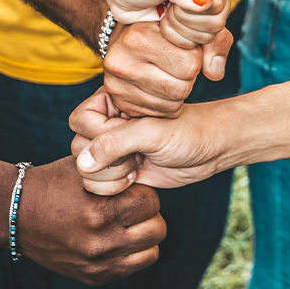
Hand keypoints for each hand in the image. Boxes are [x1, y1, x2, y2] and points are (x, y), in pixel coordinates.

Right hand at [15, 156, 166, 284]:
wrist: (17, 215)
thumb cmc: (53, 184)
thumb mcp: (86, 168)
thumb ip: (117, 169)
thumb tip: (148, 166)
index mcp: (100, 211)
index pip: (151, 201)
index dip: (144, 191)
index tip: (132, 188)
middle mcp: (102, 242)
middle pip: (156, 228)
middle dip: (148, 213)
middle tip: (132, 206)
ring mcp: (99, 264)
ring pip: (151, 251)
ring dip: (144, 235)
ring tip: (127, 223)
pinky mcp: (95, 277)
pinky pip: (133, 266)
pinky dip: (130, 252)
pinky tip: (115, 238)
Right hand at [69, 91, 226, 193]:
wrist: (212, 148)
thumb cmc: (189, 131)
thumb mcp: (153, 133)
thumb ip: (115, 143)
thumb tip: (82, 163)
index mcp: (112, 101)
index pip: (81, 121)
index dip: (101, 135)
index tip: (133, 136)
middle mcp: (107, 123)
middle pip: (78, 147)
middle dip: (107, 159)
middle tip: (137, 154)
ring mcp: (112, 148)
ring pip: (85, 168)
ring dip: (110, 175)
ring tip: (137, 165)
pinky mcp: (118, 169)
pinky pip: (96, 184)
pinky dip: (112, 187)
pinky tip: (135, 178)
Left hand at [97, 0, 225, 36]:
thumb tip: (206, 1)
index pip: (216, 7)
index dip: (191, 10)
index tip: (170, 1)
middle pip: (214, 26)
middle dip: (184, 21)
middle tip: (166, 7)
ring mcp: (201, 14)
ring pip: (205, 38)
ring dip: (178, 31)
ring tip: (164, 14)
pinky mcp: (191, 29)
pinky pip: (194, 47)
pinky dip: (176, 40)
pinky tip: (163, 24)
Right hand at [102, 20, 233, 118]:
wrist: (125, 35)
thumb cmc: (164, 30)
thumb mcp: (191, 25)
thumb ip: (213, 42)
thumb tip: (216, 73)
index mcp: (139, 36)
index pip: (190, 64)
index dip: (195, 58)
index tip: (186, 49)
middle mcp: (122, 61)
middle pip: (181, 88)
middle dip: (188, 78)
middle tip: (180, 66)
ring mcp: (116, 84)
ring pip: (171, 104)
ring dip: (179, 93)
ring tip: (170, 74)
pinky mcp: (119, 101)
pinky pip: (159, 113)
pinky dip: (167, 104)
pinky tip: (161, 87)